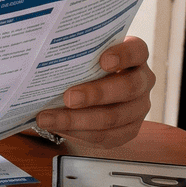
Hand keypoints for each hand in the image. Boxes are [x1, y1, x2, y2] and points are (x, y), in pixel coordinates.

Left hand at [35, 36, 153, 147]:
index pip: (137, 51)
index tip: (103, 60)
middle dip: (96, 94)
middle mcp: (142, 81)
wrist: (88, 93)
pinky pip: (106, 136)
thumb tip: (43, 52)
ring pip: (114, 117)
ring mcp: (138, 107)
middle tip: (69, 97)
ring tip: (48, 118)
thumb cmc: (84, 66)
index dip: (123, 55)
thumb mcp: (83, 54)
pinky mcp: (129, 130)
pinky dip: (78, 133)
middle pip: (128, 88)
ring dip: (77, 120)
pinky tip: (57, 127)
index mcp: (135, 56)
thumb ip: (73, 51)